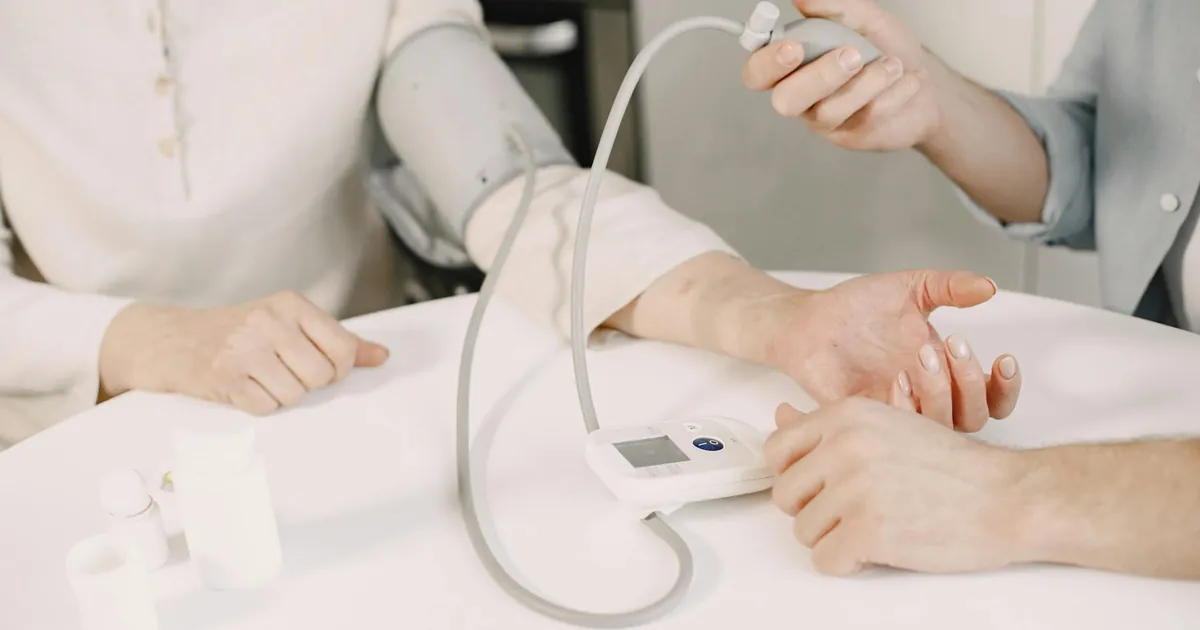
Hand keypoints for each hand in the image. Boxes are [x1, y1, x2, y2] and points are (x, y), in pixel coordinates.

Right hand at [99, 291, 388, 414]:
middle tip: (280, 371)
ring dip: (280, 395)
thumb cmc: (237, 332)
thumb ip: (336, 339)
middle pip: (321, 376)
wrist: (169, 339)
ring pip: (295, 395)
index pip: (344, 349)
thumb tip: (382, 356)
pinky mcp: (223, 376)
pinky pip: (266, 408)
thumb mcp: (288, 323)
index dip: (338, 368)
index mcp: (290, 304)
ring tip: (258, 376)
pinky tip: (243, 387)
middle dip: (306, 383)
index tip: (319, 366)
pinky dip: (258, 405)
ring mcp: (244, 348)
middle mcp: (268, 320)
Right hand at [742, 0, 944, 151]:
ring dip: (866, 83)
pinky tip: (908, 79)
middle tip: (851, 55)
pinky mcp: (851, 136)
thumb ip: (833, 8)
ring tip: (893, 64)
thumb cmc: (885, 50)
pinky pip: (863, 118)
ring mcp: (824, 119)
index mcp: (792, 64)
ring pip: (828, 111)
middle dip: (817, 77)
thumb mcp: (863, 19)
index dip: (766, 62)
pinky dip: (892, 93)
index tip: (793, 45)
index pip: (758, 71)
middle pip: (784, 100)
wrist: (925, 83)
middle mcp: (801, 95)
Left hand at [761, 270, 1020, 431]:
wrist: (809, 318)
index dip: (1006, 387)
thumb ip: (949, 286)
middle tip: (952, 344)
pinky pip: (895, 433)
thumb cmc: (857, 307)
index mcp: (944, 372)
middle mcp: (925, 398)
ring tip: (922, 354)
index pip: (992, 399)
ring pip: (939, 430)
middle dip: (972, 383)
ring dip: (940, 394)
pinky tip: (897, 377)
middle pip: (973, 418)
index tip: (1004, 358)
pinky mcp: (865, 420)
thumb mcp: (909, 288)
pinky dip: (904, 407)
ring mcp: (896, 411)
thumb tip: (989, 286)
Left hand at [764, 399, 1029, 575]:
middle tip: (855, 511)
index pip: (777, 450)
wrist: (1008, 497)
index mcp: (845, 416)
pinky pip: (825, 561)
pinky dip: (847, 563)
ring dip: (834, 538)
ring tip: (876, 527)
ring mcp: (853, 489)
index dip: (796, 475)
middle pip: (785, 495)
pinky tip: (878, 548)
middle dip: (814, 510)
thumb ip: (829, 426)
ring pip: (804, 531)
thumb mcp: (887, 426)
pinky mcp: (867, 530)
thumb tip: (780, 415)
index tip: (821, 485)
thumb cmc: (954, 467)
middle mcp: (843, 446)